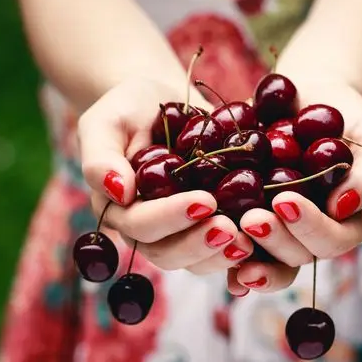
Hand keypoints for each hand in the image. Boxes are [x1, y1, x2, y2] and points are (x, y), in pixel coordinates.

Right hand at [78, 77, 254, 273]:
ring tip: (248, 239)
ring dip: (220, 254)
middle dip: (198, 244)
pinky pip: (219, 250)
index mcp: (119, 208)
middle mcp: (147, 228)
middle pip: (167, 253)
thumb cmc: (127, 108)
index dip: (170, 217)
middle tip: (230, 227)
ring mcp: (177, 231)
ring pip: (194, 260)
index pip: (140, 225)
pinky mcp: (205, 225)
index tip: (204, 200)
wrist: (161, 101)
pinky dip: (238, 250)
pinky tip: (260, 240)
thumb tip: (120, 191)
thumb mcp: (106, 121)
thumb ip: (101, 157)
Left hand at [227, 82, 361, 295]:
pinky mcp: (248, 217)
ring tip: (227, 231)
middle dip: (276, 241)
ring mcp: (281, 230)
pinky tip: (209, 249)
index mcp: (348, 221)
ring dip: (249, 253)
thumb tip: (344, 207)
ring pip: (268, 258)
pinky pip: (237, 246)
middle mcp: (313, 234)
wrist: (308, 94)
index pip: (335, 240)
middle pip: (299, 256)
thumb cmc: (347, 115)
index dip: (311, 228)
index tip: (285, 201)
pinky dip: (225, 256)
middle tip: (252, 220)